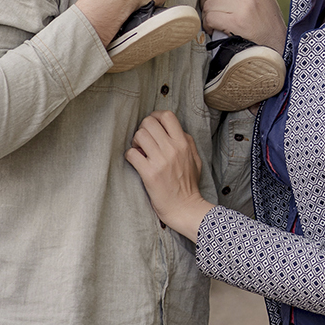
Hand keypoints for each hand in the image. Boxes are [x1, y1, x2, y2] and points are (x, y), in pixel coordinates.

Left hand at [125, 110, 213, 239]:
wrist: (185, 208)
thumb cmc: (189, 185)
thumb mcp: (195, 159)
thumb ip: (187, 141)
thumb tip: (174, 129)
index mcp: (183, 143)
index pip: (167, 116)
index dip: (155, 116)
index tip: (152, 125)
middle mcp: (172, 149)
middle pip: (149, 122)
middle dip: (143, 129)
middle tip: (143, 141)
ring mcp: (160, 161)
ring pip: (139, 135)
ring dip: (135, 142)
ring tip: (139, 151)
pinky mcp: (149, 173)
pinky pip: (131, 154)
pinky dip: (130, 156)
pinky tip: (135, 162)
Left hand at [201, 0, 286, 52]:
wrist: (278, 43)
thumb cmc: (267, 19)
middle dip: (207, 0)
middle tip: (213, 9)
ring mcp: (242, 5)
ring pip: (208, 4)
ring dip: (207, 14)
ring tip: (216, 20)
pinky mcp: (236, 22)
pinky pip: (210, 18)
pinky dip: (208, 24)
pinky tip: (214, 28)